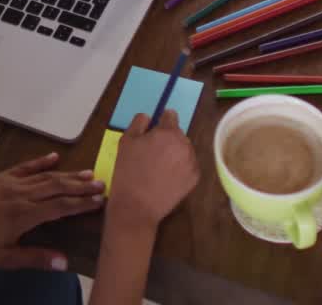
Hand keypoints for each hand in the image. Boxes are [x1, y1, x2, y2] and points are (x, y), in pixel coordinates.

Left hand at [0, 152, 104, 269]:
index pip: (60, 206)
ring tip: (88, 172)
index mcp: (24, 215)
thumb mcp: (4, 258)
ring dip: (67, 174)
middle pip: (57, 187)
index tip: (100, 201)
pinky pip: (25, 167)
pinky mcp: (0, 177)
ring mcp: (10, 183)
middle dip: (81, 185)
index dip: (81, 203)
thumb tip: (64, 262)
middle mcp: (21, 195)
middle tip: (102, 184)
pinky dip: (41, 162)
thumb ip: (35, 257)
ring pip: (45, 176)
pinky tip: (55, 157)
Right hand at [108, 111, 198, 229]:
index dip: (161, 121)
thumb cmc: (128, 171)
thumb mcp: (126, 141)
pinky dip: (180, 168)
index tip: (153, 131)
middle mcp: (185, 144)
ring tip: (158, 167)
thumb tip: (149, 117)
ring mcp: (192, 162)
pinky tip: (166, 177)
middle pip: (178, 134)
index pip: (170, 115)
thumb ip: (138, 123)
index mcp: (168, 132)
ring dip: (175, 152)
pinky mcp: (194, 178)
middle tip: (152, 153)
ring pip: (184, 149)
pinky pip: (188, 165)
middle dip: (167, 139)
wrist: (136, 206)